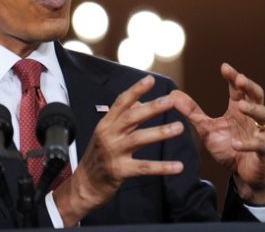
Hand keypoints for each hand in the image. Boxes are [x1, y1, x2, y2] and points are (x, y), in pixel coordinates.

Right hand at [53, 75, 184, 225]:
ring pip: (139, 139)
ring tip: (179, 127)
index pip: (121, 102)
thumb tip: (139, 100)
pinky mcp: (119, 171)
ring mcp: (113, 152)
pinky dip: (162, 167)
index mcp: (106, 124)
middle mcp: (108, 135)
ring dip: (160, 132)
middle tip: (171, 100)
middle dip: (152, 107)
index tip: (151, 79)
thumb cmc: (99, 156)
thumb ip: (124, 118)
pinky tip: (178, 166)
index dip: (136, 90)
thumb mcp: (107, 133)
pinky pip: (144, 167)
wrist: (84, 185)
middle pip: (131, 117)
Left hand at [171, 63, 264, 203]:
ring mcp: (261, 133)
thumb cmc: (228, 148)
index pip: (239, 89)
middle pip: (257, 95)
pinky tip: (236, 143)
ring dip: (253, 109)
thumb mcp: (206, 128)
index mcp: (239, 110)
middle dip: (249, 86)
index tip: (224, 66)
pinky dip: (248, 143)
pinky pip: (260, 144)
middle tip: (240, 79)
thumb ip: (192, 112)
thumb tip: (172, 94)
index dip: (233, 77)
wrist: (243, 175)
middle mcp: (253, 118)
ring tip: (241, 106)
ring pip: (263, 116)